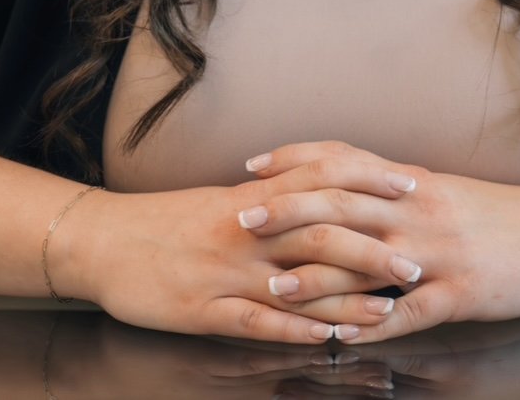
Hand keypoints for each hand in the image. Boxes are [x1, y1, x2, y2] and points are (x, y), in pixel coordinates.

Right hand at [54, 154, 421, 342]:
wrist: (104, 241)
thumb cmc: (169, 221)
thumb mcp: (223, 200)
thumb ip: (272, 199)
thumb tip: (323, 195)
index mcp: (251, 197)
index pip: (321, 180)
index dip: (368, 182)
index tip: (410, 185)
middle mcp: (245, 231)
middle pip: (319, 234)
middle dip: (371, 250)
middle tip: (415, 263)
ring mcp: (225, 272)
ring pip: (294, 282)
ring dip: (344, 298)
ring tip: (386, 310)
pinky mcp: (203, 310)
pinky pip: (254, 322)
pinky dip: (292, 331)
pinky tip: (324, 340)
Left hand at [237, 140, 519, 341]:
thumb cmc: (495, 212)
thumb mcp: (440, 187)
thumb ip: (391, 186)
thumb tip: (341, 182)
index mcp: (410, 181)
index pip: (341, 159)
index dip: (293, 160)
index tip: (252, 168)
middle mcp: (417, 209)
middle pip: (342, 202)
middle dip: (288, 211)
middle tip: (243, 221)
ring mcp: (437, 252)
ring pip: (366, 260)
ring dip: (317, 276)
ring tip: (276, 289)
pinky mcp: (459, 294)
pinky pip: (409, 312)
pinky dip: (373, 325)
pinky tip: (344, 337)